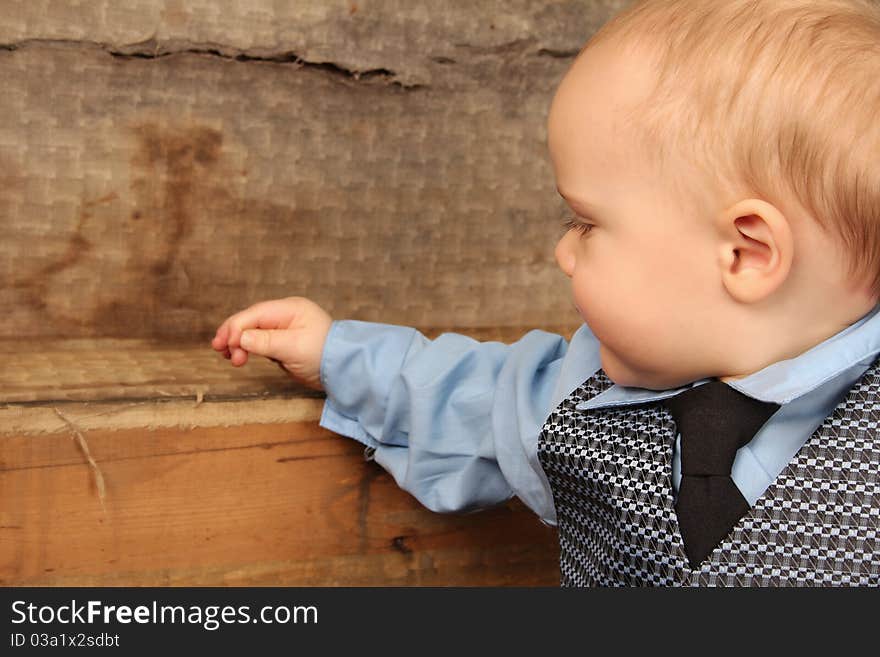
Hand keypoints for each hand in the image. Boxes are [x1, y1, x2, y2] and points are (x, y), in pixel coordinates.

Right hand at [211, 296, 332, 390]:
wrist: (344, 370)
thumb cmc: (324, 355)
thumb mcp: (293, 348)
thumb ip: (265, 342)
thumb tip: (240, 339)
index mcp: (290, 309)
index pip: (255, 314)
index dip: (236, 328)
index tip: (225, 345)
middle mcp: (285, 315)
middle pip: (251, 321)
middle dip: (233, 335)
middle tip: (221, 352)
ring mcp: (284, 329)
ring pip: (253, 332)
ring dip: (239, 343)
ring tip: (230, 358)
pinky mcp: (284, 343)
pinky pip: (260, 342)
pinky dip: (248, 348)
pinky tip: (240, 356)